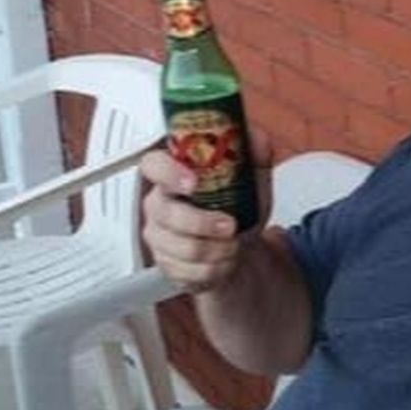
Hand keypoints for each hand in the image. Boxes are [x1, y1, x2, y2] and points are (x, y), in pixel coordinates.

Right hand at [140, 138, 271, 293]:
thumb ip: (255, 154)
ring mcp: (158, 236)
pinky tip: (224, 260)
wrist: (241, 246)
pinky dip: (216, 268)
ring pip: (180, 246)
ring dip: (216, 249)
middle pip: (165, 213)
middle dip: (202, 222)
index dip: (168, 173)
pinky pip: (187, 272)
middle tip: (231, 225)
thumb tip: (257, 138)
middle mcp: (158, 204)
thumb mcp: (253, 177)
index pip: (153, 165)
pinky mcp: (166, 264)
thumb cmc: (239, 206)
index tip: (193, 183)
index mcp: (173, 175)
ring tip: (233, 244)